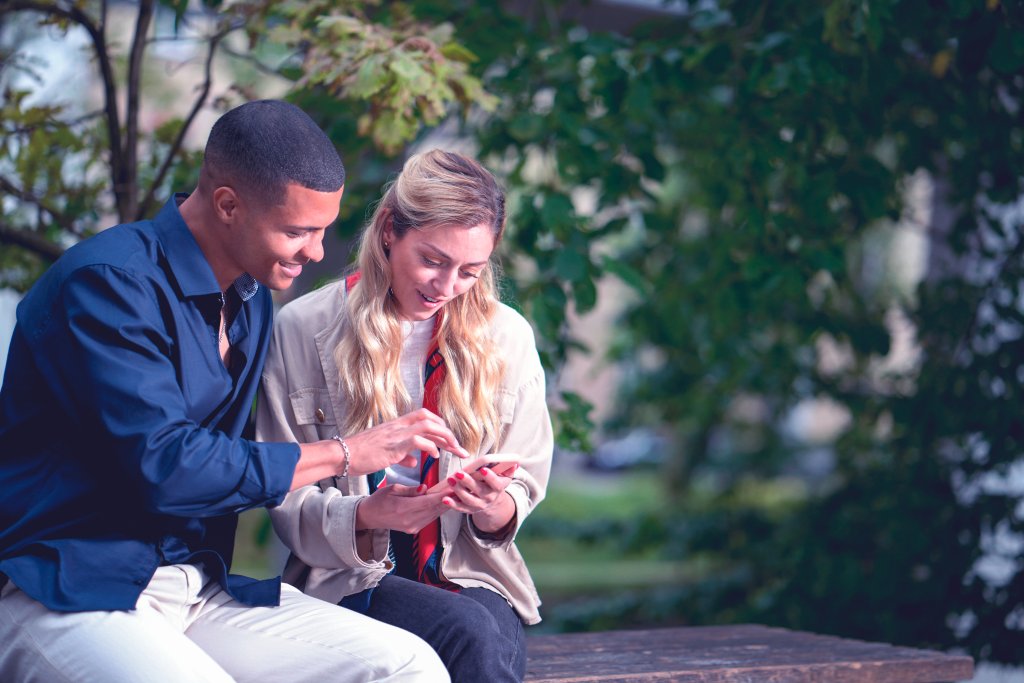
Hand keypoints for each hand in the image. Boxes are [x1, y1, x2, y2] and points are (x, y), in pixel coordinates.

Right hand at [343, 408, 469, 476]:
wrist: (341, 455)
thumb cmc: (360, 454)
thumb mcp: (385, 453)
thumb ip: (402, 454)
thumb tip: (414, 460)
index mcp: (397, 425)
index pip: (425, 417)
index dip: (440, 427)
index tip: (450, 441)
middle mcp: (399, 425)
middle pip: (431, 419)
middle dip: (448, 432)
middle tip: (459, 448)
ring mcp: (396, 433)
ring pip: (428, 425)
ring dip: (445, 437)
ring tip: (454, 449)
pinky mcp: (393, 444)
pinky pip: (418, 440)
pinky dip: (430, 447)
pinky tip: (435, 456)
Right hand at [355, 483, 449, 533]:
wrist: (369, 517)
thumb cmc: (379, 500)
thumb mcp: (392, 489)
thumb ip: (411, 490)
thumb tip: (425, 488)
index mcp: (403, 509)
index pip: (428, 502)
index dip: (443, 495)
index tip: (454, 487)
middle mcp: (410, 521)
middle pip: (434, 509)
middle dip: (449, 499)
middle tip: (461, 489)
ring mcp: (412, 527)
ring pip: (434, 515)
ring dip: (446, 505)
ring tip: (457, 494)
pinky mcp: (414, 529)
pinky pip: (430, 518)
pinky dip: (438, 510)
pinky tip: (445, 502)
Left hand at [442, 465, 517, 532]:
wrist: (493, 502)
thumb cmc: (496, 483)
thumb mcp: (505, 477)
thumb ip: (509, 469)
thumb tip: (515, 462)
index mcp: (498, 488)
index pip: (496, 484)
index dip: (490, 477)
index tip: (483, 469)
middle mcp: (489, 498)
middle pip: (479, 491)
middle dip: (468, 482)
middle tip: (459, 473)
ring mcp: (479, 505)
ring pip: (468, 499)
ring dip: (458, 490)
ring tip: (450, 480)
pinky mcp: (470, 509)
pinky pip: (460, 508)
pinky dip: (452, 504)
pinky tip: (445, 498)